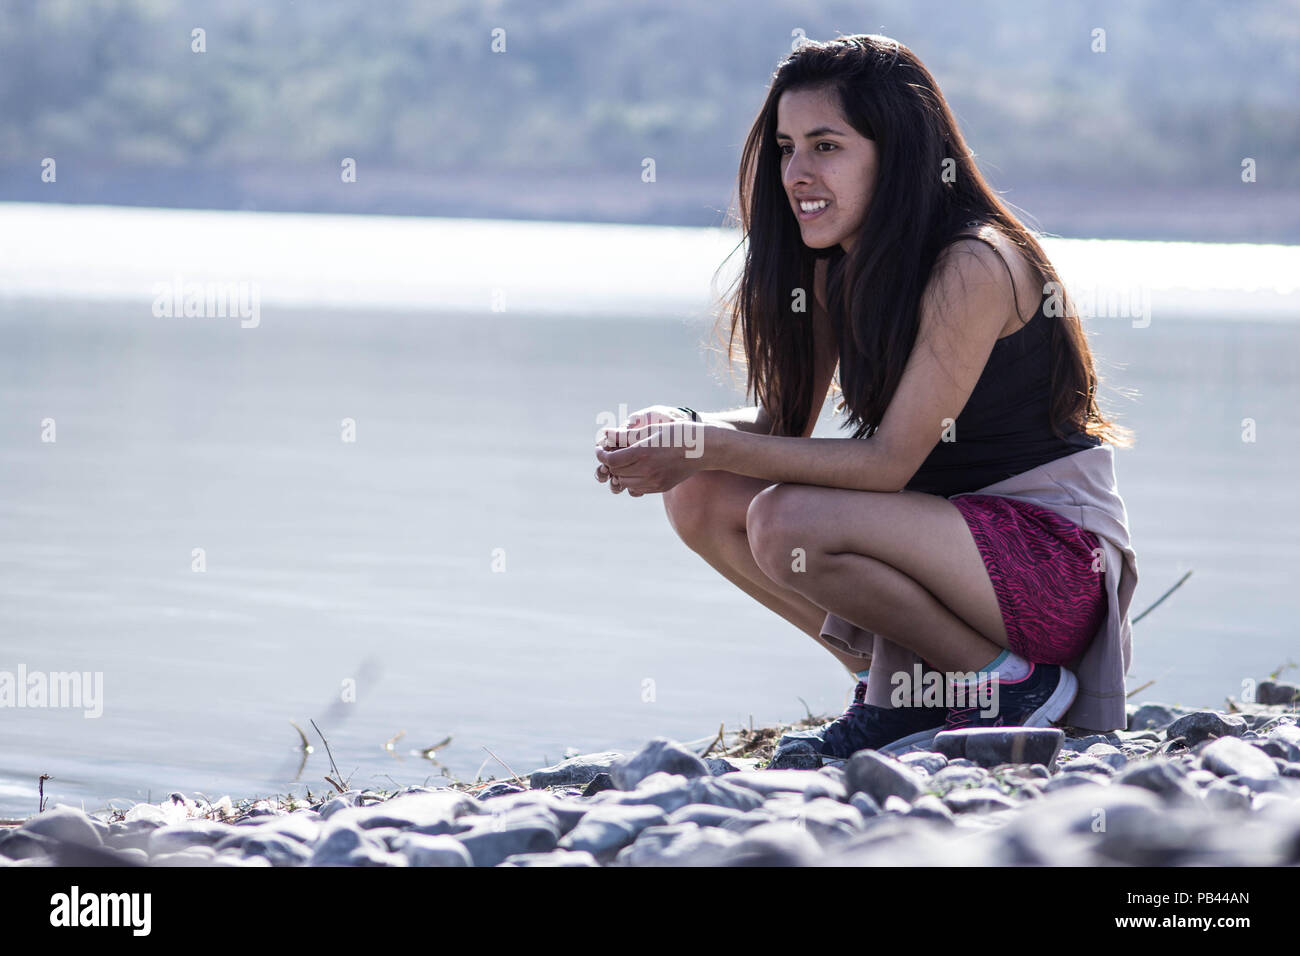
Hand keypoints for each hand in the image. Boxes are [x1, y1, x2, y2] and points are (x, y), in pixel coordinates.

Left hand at [595, 420, 711, 495]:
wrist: (703, 449)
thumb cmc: (677, 433)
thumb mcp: (651, 429)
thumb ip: (626, 435)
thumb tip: (606, 434)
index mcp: (643, 453)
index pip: (611, 460)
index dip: (602, 454)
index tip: (600, 448)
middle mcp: (647, 470)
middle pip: (617, 472)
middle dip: (610, 463)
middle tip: (611, 453)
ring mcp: (655, 482)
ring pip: (626, 483)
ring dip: (620, 472)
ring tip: (624, 461)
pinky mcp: (660, 488)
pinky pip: (638, 489)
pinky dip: (632, 480)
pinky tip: (637, 469)